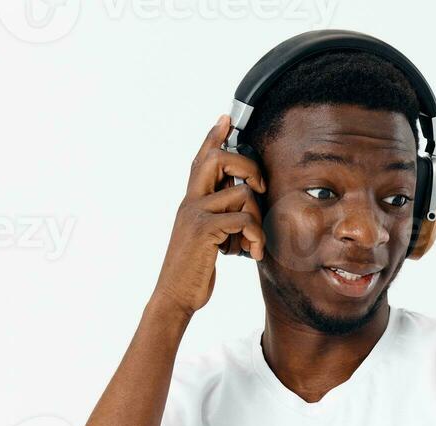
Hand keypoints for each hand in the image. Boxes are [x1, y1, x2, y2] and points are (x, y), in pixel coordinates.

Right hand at [150, 115, 266, 317]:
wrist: (175, 296)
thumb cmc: (194, 271)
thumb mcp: (207, 239)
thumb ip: (218, 218)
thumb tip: (242, 207)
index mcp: (191, 202)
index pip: (201, 159)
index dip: (213, 137)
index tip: (225, 118)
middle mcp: (190, 202)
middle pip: (218, 158)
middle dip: (247, 165)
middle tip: (259, 185)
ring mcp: (196, 214)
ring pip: (241, 193)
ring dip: (257, 218)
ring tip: (253, 242)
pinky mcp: (205, 230)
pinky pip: (244, 219)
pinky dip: (255, 236)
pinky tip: (252, 253)